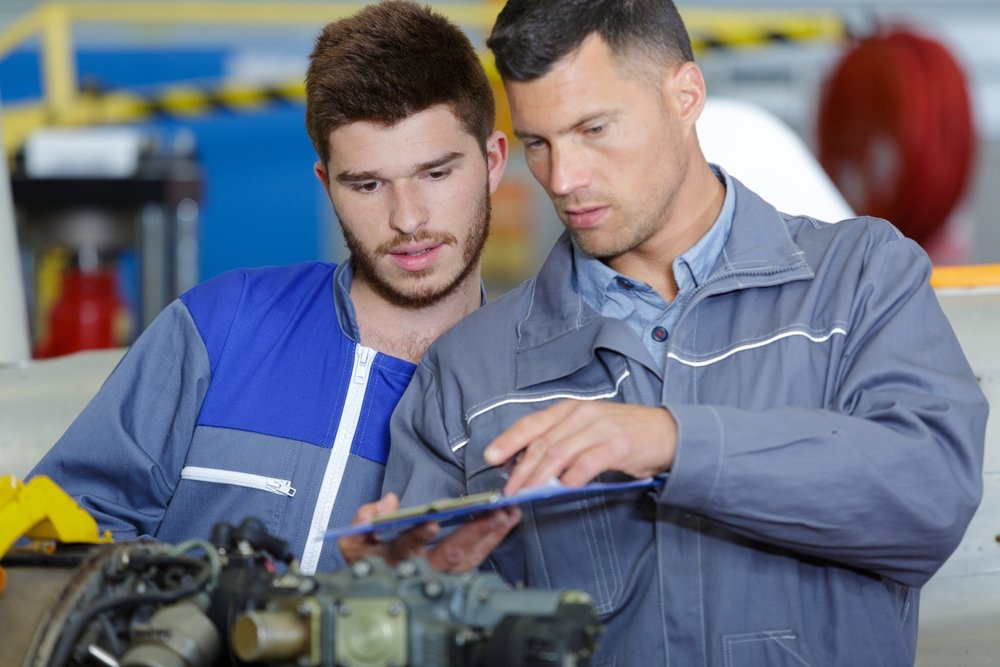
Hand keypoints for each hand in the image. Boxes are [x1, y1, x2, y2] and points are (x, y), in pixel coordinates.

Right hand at [339, 493, 520, 570]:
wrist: (376, 587)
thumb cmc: (368, 559)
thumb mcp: (354, 541)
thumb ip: (365, 520)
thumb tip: (388, 503)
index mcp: (394, 561)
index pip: (405, 549)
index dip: (417, 536)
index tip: (431, 522)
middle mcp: (421, 571)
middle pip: (450, 555)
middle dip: (474, 533)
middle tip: (495, 513)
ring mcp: (441, 575)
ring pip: (469, 558)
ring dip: (491, 535)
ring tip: (509, 513)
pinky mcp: (454, 573)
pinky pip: (477, 558)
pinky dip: (492, 540)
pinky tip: (505, 522)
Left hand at [483, 399, 676, 494]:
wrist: (668, 433)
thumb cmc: (625, 434)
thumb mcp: (589, 429)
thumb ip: (562, 441)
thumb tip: (529, 465)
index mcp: (571, 409)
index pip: (532, 424)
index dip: (509, 440)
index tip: (491, 457)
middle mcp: (582, 414)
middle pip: (542, 443)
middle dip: (520, 469)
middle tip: (508, 490)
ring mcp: (599, 427)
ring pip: (558, 454)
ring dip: (538, 478)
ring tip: (526, 494)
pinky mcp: (616, 444)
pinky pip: (585, 463)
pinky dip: (570, 479)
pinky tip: (561, 490)